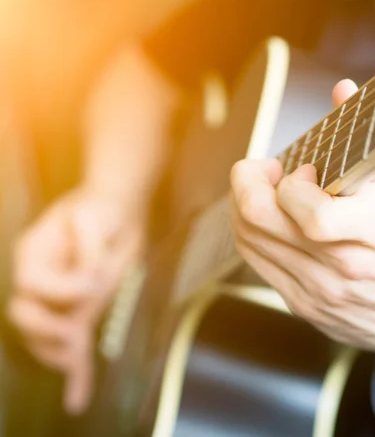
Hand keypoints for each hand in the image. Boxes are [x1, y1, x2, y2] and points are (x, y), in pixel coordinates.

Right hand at [6, 184, 145, 413]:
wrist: (117, 209)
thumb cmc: (102, 208)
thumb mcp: (97, 216)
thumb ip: (89, 248)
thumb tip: (92, 281)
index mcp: (34, 252)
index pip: (32, 282)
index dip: (60, 289)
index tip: (95, 283)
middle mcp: (40, 278)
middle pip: (24, 314)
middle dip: (45, 328)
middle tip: (73, 332)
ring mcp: (58, 298)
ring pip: (44, 336)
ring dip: (58, 353)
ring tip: (75, 361)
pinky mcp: (81, 311)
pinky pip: (73, 345)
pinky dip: (76, 373)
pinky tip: (78, 399)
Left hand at [229, 79, 374, 372]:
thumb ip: (365, 143)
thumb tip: (342, 91)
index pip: (310, 210)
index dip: (292, 181)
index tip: (303, 169)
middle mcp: (341, 267)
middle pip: (259, 221)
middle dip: (247, 181)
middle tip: (264, 171)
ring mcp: (319, 292)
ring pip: (249, 241)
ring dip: (245, 206)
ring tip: (267, 194)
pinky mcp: (305, 307)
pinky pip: (258, 265)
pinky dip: (254, 235)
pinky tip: (272, 223)